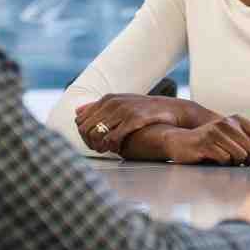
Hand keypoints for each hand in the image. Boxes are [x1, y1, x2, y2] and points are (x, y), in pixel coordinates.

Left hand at [74, 93, 203, 153]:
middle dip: (88, 142)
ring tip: (106, 150)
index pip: (80, 120)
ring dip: (98, 146)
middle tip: (98, 149)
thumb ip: (98, 107)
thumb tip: (77, 111)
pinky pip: (112, 138)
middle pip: (85, 128)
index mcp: (107, 99)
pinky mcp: (133, 120)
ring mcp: (122, 111)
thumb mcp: (120, 103)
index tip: (92, 142)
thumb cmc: (145, 110)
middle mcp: (112, 103)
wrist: (173, 110)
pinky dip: (110, 147)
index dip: (83, 135)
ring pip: (96, 134)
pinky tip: (116, 150)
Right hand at [156, 117, 249, 164]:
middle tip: (238, 163)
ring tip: (224, 160)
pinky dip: (222, 164)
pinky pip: (225, 159)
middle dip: (248, 161)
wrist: (179, 141)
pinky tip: (213, 159)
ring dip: (234, 163)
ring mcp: (216, 131)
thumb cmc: (208, 144)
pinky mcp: (206, 142)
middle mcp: (227, 123)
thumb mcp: (231, 143)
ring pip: (240, 155)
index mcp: (236, 120)